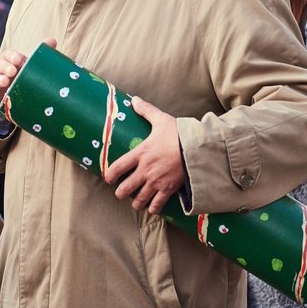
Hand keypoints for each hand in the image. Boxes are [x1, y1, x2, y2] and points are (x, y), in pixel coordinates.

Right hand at [0, 38, 56, 106]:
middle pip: (0, 64)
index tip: (19, 60)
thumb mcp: (27, 64)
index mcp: (9, 58)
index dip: (13, 57)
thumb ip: (39, 53)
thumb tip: (53, 40)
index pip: (9, 54)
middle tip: (13, 71)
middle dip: (6, 67)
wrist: (4, 89)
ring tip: (5, 82)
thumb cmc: (18, 73)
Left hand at [103, 96, 184, 214]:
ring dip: (136, 202)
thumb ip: (146, 111)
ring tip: (135, 202)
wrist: (198, 148)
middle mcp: (145, 170)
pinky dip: (153, 208)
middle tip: (120, 192)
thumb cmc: (178, 134)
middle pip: (125, 188)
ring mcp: (157, 182)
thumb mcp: (160, 119)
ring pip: (139, 200)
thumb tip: (134, 100)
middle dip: (120, 192)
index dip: (109, 175)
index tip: (108, 178)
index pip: (117, 167)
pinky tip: (152, 207)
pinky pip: (157, 204)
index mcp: (140, 153)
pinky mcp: (169, 189)